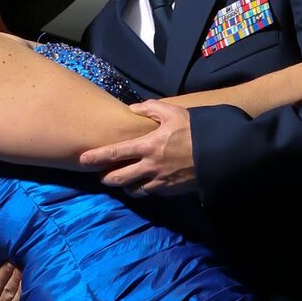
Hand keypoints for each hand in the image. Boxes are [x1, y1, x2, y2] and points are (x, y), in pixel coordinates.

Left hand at [78, 98, 195, 194]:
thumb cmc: (195, 130)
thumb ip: (150, 109)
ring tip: (124, 181)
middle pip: (119, 178)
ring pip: (133, 190)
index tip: (82, 160)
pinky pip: (151, 192)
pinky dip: (145, 188)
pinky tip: (145, 183)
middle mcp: (150, 166)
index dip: (96, 157)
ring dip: (126, 186)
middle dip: (107, 178)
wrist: (219, 154)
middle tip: (102, 175)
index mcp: (148, 146)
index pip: (115, 153)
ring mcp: (160, 181)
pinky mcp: (170, 190)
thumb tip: (133, 109)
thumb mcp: (174, 112)